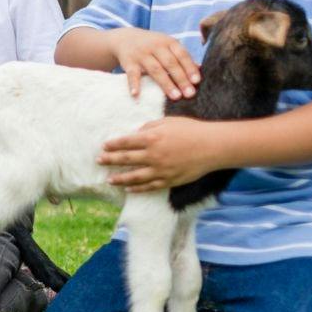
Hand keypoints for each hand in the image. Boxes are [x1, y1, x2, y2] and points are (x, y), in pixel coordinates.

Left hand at [98, 117, 219, 191]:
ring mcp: (161, 170)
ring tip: (109, 180)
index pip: (125, 142)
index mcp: (152, 138)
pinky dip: (138, 189)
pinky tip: (128, 189)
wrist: (213, 147)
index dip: (113, 145)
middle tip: (98, 161)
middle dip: (110, 160)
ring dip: (119, 179)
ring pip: (134, 177)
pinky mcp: (170, 180)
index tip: (103, 147)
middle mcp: (153, 155)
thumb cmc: (191, 130)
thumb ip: (149, 127)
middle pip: (126, 159)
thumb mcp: (167, 122)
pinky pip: (150, 187)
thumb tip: (135, 134)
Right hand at [109, 27, 201, 100]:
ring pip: (155, 69)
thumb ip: (181, 56)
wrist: (125, 38)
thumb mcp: (167, 45)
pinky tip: (136, 94)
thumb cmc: (153, 46)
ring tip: (175, 97)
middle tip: (189, 93)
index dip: (189, 67)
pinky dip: (134, 84)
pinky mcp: (128, 62)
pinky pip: (132, 74)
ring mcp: (141, 54)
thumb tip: (200, 69)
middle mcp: (155, 46)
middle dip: (181, 79)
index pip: (181, 54)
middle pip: (170, 63)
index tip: (196, 81)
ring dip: (166, 83)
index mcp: (168, 42)